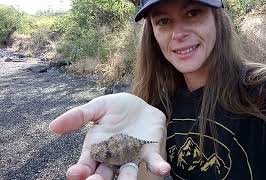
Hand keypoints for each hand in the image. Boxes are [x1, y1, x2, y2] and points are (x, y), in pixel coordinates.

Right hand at [49, 93, 170, 179]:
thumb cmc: (117, 108)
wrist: (141, 104)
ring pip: (127, 174)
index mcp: (97, 148)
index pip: (85, 165)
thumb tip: (53, 126)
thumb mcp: (97, 107)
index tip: (75, 173)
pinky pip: (153, 162)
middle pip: (104, 176)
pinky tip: (162, 170)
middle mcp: (113, 157)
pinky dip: (157, 167)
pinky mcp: (150, 152)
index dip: (79, 172)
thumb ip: (78, 116)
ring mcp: (132, 156)